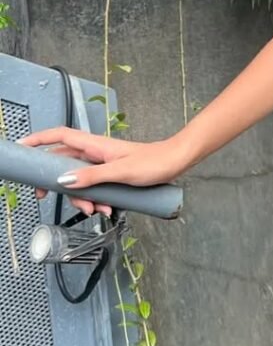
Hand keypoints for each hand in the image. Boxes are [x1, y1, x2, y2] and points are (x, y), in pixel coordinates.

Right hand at [18, 127, 190, 217]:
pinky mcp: (112, 174)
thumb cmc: (155, 162)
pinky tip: (108, 208)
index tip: (20, 149)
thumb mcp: (121, 172)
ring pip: (79, 180)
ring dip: (82, 197)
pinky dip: (96, 199)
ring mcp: (103, 164)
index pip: (59, 136)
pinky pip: (94, 187)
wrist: (178, 162)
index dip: (38, 140)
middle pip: (63, 164)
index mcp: (95, 145)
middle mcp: (96, 153)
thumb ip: (92, 177)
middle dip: (57, 184)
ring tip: (97, 209)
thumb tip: (63, 182)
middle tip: (46, 198)